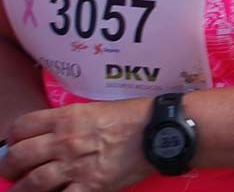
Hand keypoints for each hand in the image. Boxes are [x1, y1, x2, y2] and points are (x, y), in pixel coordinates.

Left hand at [0, 99, 152, 191]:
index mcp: (67, 117)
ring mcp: (75, 166)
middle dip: (10, 167)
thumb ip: (72, 121)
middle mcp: (64, 141)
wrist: (160, 130)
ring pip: (32, 183)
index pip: (22, 127)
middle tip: (12, 171)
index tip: (15, 144)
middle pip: (19, 157)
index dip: (13, 138)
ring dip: (21, 190)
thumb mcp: (98, 109)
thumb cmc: (135, 115)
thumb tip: (55, 134)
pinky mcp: (90, 186)